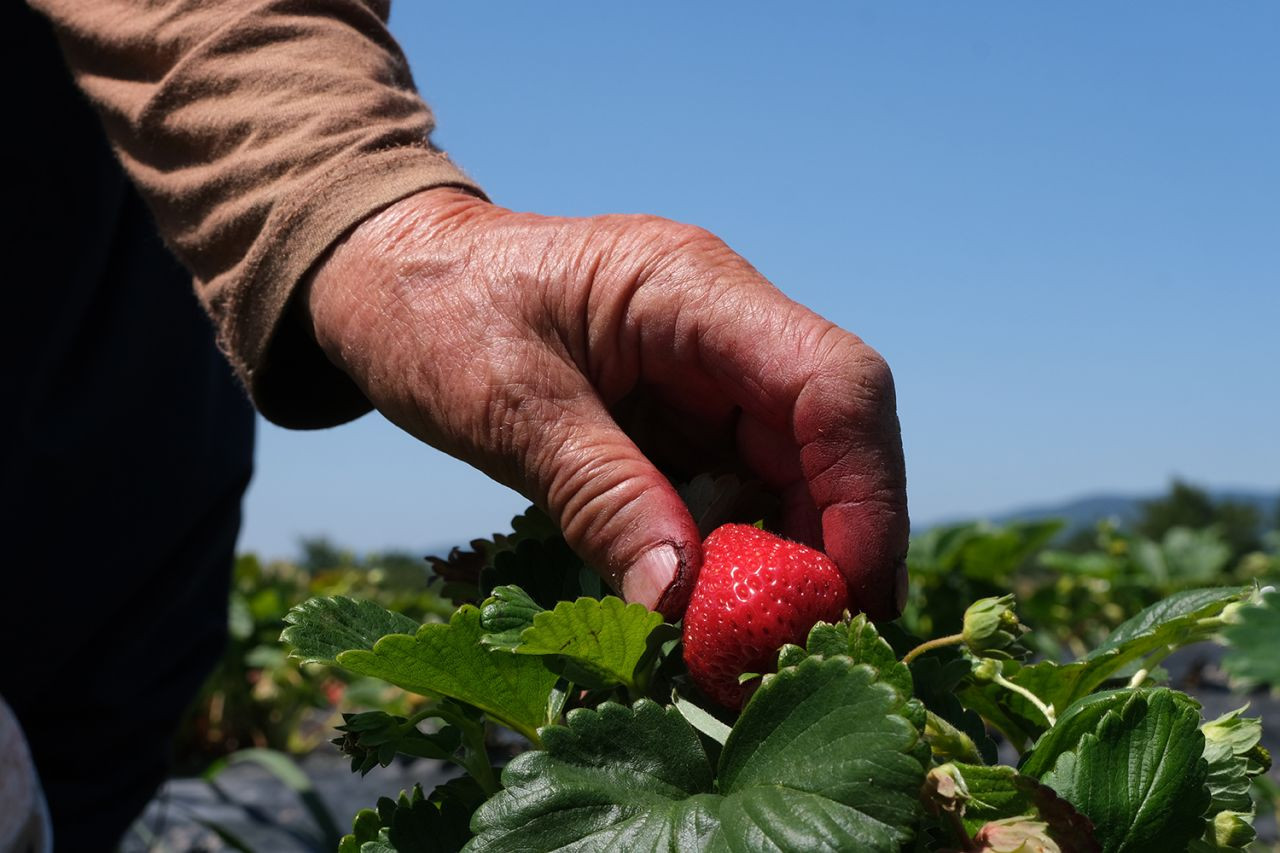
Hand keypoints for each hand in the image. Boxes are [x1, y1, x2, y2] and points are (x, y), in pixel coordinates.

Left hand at [304, 188, 907, 618]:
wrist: (390, 278)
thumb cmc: (435, 312)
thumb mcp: (506, 405)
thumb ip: (599, 494)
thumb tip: (682, 603)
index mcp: (693, 290)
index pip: (834, 385)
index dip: (865, 496)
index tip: (850, 598)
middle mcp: (724, 328)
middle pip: (831, 440)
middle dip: (831, 549)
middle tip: (797, 654)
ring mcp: (708, 374)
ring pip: (793, 476)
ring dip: (783, 565)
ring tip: (743, 652)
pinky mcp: (682, 418)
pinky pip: (735, 492)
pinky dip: (731, 559)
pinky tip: (704, 616)